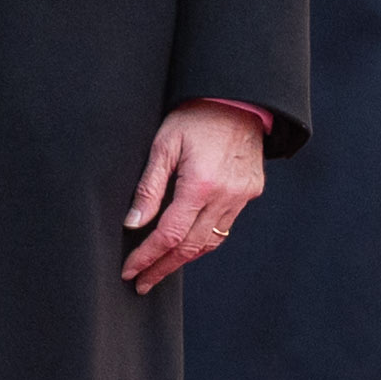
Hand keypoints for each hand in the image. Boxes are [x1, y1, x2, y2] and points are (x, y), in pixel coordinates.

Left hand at [124, 101, 269, 291]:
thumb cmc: (196, 114)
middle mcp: (226, 196)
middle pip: (191, 247)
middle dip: (163, 267)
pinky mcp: (250, 191)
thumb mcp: (164, 144)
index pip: (170, 234)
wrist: (238, 97)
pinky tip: (187, 244)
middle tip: (142, 282)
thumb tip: (133, 224)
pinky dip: (203, 240)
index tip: (130, 270)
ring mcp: (242, 196)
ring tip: (160, 269)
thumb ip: (149, 187)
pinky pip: (225, 227)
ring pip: (211, 242)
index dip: (147, 256)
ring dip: (184, 259)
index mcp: (201, 184)